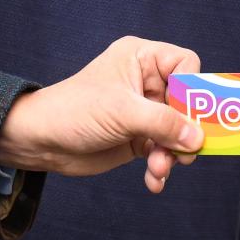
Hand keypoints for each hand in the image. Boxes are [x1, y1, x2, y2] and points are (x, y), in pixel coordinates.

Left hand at [0, 37, 204, 187]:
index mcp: (141, 58)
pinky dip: (162, 166)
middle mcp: (145, 82)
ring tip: (159, 168)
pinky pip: (163, 150)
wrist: (40, 141)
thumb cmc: (74, 111)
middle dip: (185, 131)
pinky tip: (153, 180)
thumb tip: (199, 137)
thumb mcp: (123, 113)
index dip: (193, 90)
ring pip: (178, 131)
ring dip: (172, 154)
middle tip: (183, 153)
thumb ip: (165, 123)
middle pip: (187, 103)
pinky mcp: (138, 137)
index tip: (191, 116)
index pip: (186, 64)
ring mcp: (143, 111)